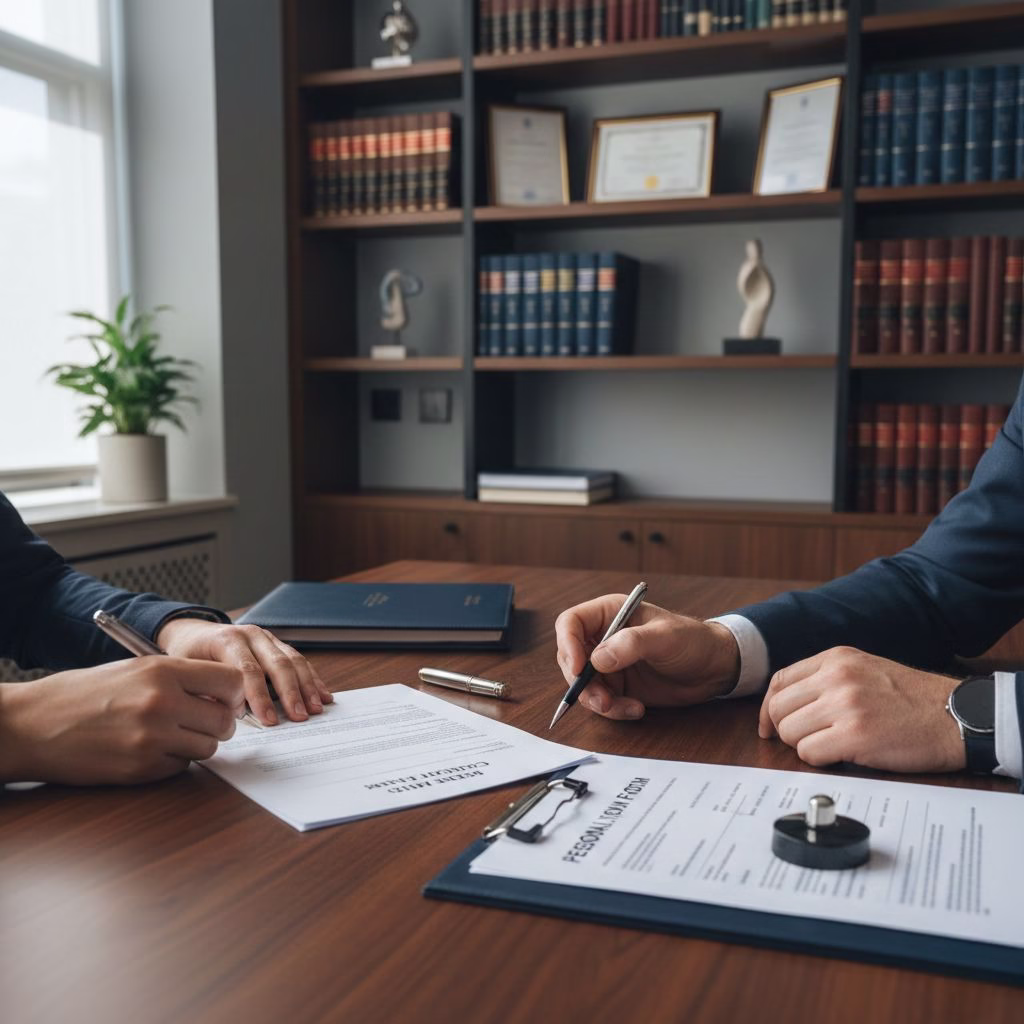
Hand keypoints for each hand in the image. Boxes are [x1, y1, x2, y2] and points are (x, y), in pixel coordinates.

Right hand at [0, 657, 244, 784]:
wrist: (32, 724)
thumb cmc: (84, 693)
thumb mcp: (136, 669)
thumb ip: (182, 678)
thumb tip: (226, 693)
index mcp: (163, 671)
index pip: (231, 681)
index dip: (233, 693)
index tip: (227, 699)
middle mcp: (162, 703)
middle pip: (225, 720)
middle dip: (220, 723)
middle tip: (203, 721)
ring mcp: (152, 739)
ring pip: (209, 748)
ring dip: (198, 744)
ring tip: (172, 734)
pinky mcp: (141, 769)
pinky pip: (182, 767)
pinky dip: (174, 761)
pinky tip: (150, 749)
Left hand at [156, 619, 332, 725]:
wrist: (192, 633)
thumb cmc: (189, 656)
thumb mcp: (188, 672)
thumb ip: (206, 691)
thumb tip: (227, 716)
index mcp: (227, 640)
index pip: (248, 670)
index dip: (259, 697)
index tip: (269, 720)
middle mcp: (251, 634)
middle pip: (277, 663)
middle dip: (290, 693)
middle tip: (300, 716)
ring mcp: (266, 637)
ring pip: (293, 660)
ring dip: (307, 686)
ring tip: (316, 708)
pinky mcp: (276, 644)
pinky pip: (299, 660)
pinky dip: (312, 679)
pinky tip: (322, 694)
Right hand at [554, 595, 739, 719]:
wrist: (713, 668)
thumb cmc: (692, 640)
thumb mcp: (665, 637)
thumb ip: (631, 644)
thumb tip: (598, 659)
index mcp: (609, 614)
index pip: (571, 623)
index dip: (568, 644)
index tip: (580, 669)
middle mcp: (603, 637)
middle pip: (570, 658)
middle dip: (582, 682)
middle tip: (602, 700)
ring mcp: (608, 663)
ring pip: (583, 684)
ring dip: (596, 701)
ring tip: (620, 708)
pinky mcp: (617, 686)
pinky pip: (601, 701)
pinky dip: (613, 709)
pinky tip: (636, 709)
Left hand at [758, 646, 965, 772]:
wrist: (955, 717)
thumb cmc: (911, 700)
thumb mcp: (865, 670)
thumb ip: (827, 679)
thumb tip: (786, 705)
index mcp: (836, 658)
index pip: (780, 681)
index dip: (770, 708)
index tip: (770, 726)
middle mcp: (836, 676)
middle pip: (779, 708)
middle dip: (787, 730)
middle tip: (809, 740)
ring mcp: (845, 705)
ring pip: (790, 732)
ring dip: (805, 746)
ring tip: (833, 746)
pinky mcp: (855, 735)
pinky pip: (809, 753)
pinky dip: (820, 760)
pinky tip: (843, 756)